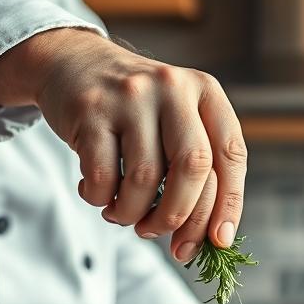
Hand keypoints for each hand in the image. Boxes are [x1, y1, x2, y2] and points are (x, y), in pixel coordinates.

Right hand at [0, 28, 246, 262]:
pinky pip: (102, 177)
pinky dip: (101, 200)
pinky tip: (99, 196)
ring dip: (134, 214)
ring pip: (145, 179)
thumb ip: (194, 166)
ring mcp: (130, 96)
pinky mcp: (90, 109)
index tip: (219, 241)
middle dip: (181, 216)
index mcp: (204, 91)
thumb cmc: (133, 110)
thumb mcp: (174, 120)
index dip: (228, 204)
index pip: (230, 155)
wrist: (73, 63)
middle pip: (192, 167)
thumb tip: (209, 239)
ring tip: (124, 215)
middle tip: (161, 235)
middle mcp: (172, 88)